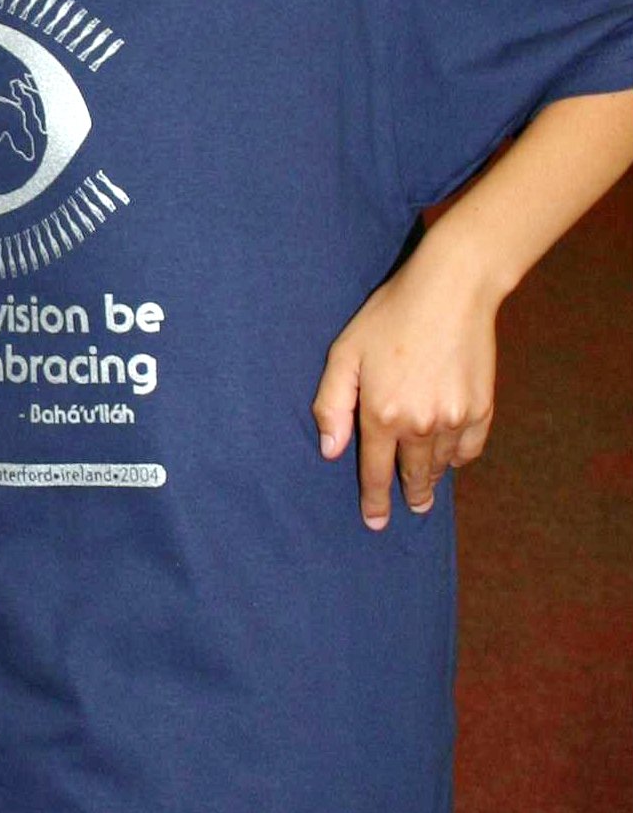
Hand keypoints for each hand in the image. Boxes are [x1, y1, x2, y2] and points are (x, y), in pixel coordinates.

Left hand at [311, 232, 498, 529]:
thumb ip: (333, 404)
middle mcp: (420, 425)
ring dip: (432, 478)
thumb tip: (330, 450)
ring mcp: (455, 419)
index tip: (375, 522)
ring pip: (441, 464)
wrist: (452, 291)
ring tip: (427, 487)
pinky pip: (470, 448)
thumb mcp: (345, 353)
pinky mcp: (482, 408)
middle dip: (409, 495)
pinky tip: (453, 456)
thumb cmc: (389, 316)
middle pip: (413, 474)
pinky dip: (460, 456)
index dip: (374, 499)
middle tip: (410, 509)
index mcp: (382, 414)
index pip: (374, 470)